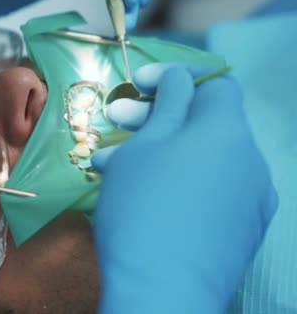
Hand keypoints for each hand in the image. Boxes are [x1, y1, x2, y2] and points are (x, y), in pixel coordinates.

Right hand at [91, 63, 277, 313]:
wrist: (163, 290)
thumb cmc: (144, 207)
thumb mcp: (145, 145)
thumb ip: (168, 103)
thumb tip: (181, 79)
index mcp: (228, 130)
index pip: (214, 82)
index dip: (175, 76)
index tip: (139, 83)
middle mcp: (251, 159)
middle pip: (207, 122)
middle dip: (159, 115)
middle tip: (117, 120)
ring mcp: (252, 198)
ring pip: (205, 158)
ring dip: (164, 151)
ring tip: (115, 164)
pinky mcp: (244, 228)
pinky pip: (213, 189)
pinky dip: (183, 181)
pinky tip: (148, 194)